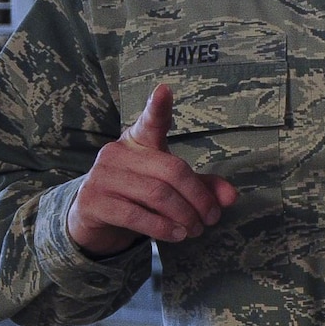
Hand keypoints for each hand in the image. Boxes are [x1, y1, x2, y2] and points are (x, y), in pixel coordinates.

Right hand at [67, 84, 237, 256]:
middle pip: (172, 170)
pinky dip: (163, 228)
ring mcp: (102, 176)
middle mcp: (117, 153)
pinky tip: (176, 235)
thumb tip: (231, 197)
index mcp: (138, 141)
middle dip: (199, 198)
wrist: (95, 220)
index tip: (164, 90)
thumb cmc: (139, 195)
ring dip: (184, 216)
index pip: (150, 121)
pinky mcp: (93, 202)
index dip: (158, 107)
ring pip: (157, 195)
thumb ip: (202, 187)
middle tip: (212, 219)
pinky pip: (136, 215)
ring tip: (196, 230)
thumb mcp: (171, 187)